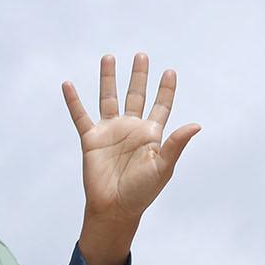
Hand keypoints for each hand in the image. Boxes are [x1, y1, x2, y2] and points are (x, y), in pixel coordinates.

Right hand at [63, 53, 199, 264]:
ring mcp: (110, 131)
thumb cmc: (141, 192)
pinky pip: (80, 116)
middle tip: (141, 56)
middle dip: (139, 76)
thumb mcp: (162, 167)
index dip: (165, 89)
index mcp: (151, 134)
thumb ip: (175, 144)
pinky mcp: (91, 139)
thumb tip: (196, 125)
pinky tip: (68, 84)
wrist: (114, 208)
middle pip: (135, 95)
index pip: (161, 105)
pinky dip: (74, 101)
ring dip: (108, 78)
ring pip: (109, 98)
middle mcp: (131, 128)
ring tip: (108, 58)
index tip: (169, 72)